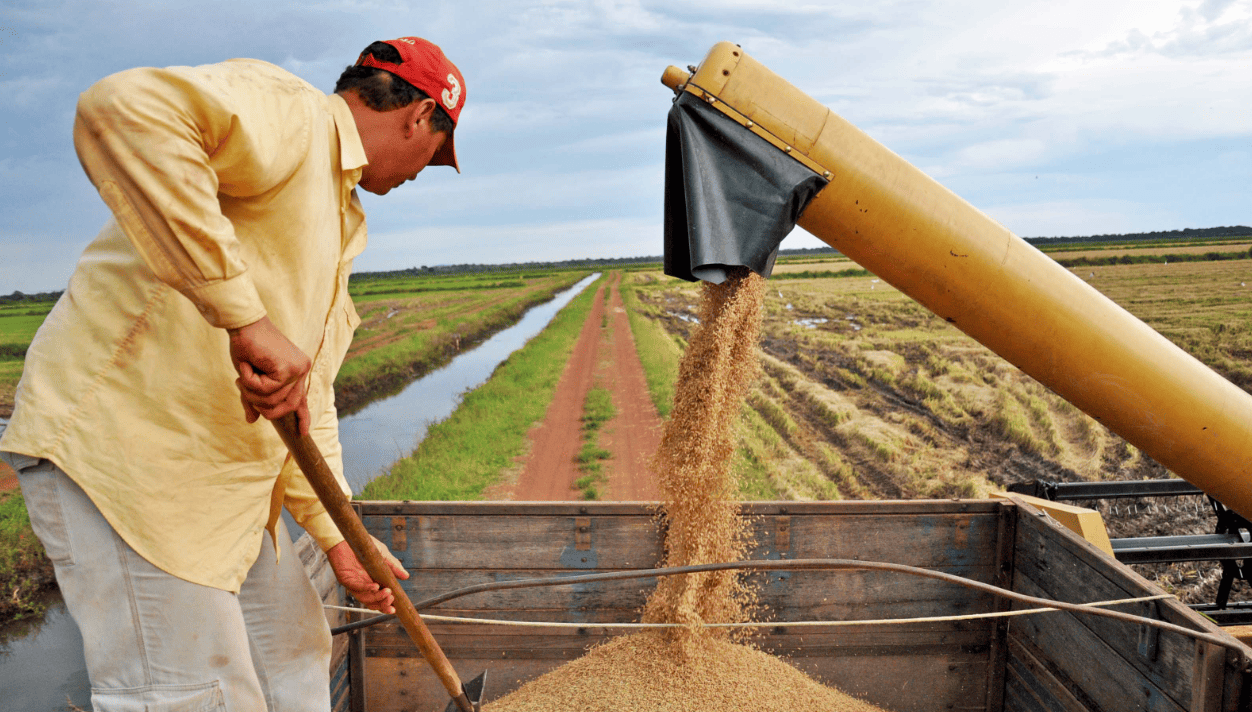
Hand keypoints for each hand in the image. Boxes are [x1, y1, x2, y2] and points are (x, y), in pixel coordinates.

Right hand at [228, 316, 311, 434]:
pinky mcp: (287, 369)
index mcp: (297, 371)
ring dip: (251, 391)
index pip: (302, 399)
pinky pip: (265, 390)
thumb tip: (252, 420)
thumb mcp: (250, 378)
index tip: (302, 433)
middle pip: (288, 406)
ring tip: (244, 373)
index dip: (302, 417)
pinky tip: (248, 366)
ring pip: (273, 400)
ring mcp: (297, 369)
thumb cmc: (246, 347)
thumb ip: (254, 398)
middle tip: (245, 390)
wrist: (243, 326)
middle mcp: (302, 370)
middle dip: (263, 405)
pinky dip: (250, 381)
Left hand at [325, 537, 410, 613]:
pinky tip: (375, 587)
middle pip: (372, 602)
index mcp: (372, 581)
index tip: (395, 607)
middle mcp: (363, 585)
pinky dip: (367, 589)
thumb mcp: (383, 555)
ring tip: (387, 593)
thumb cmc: (365, 545)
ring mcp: (354, 583)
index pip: (379, 598)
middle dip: (382, 604)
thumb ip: (393, 566)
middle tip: (391, 600)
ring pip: (365, 598)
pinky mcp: (346, 579)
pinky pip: (356, 587)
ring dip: (376, 598)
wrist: (348, 536)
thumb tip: (406, 576)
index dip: (386, 604)